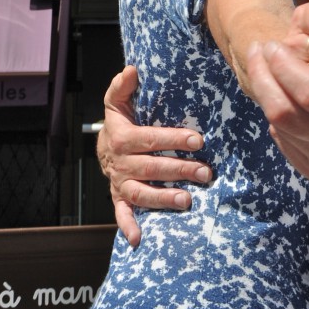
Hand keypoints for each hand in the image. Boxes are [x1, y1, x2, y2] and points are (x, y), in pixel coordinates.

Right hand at [98, 66, 211, 246]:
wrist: (102, 148)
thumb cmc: (120, 121)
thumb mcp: (117, 101)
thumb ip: (123, 86)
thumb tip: (133, 69)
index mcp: (123, 138)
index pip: (151, 139)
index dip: (174, 140)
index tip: (198, 140)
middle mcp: (121, 163)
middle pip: (152, 168)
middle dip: (179, 170)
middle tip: (206, 172)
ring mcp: (121, 183)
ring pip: (141, 193)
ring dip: (163, 199)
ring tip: (188, 201)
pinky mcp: (120, 198)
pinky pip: (122, 213)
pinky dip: (129, 226)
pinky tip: (138, 239)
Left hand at [246, 0, 308, 185]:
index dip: (285, 65)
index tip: (274, 43)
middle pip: (290, 112)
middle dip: (267, 77)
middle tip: (261, 52)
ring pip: (282, 129)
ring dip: (266, 92)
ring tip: (263, 67)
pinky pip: (287, 144)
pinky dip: (280, 116)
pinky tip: (283, 96)